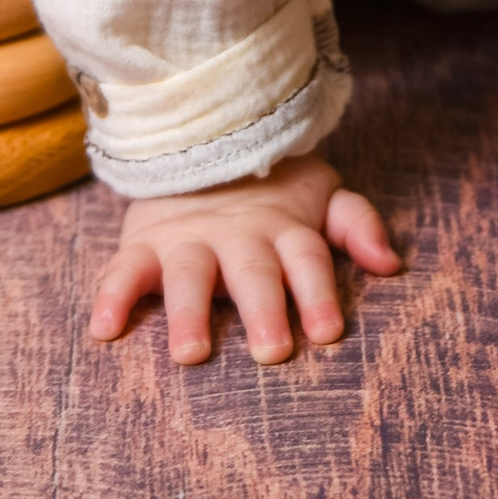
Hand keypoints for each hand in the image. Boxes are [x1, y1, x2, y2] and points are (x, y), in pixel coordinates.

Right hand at [89, 153, 399, 362]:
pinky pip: (123, 270)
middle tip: (272, 353)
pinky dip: (112, 296)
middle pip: (253, 272)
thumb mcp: (321, 197)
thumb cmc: (273, 195)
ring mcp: (189, 240)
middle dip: (263, 310)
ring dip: (188, 312)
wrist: (201, 145)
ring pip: (188, 275)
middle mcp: (237, 237)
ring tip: (191, 353)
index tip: (328, 332)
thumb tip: (392, 264)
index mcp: (284, 230)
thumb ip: (356, 225)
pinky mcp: (144, 245)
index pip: (308, 259)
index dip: (318, 293)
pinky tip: (104, 330)